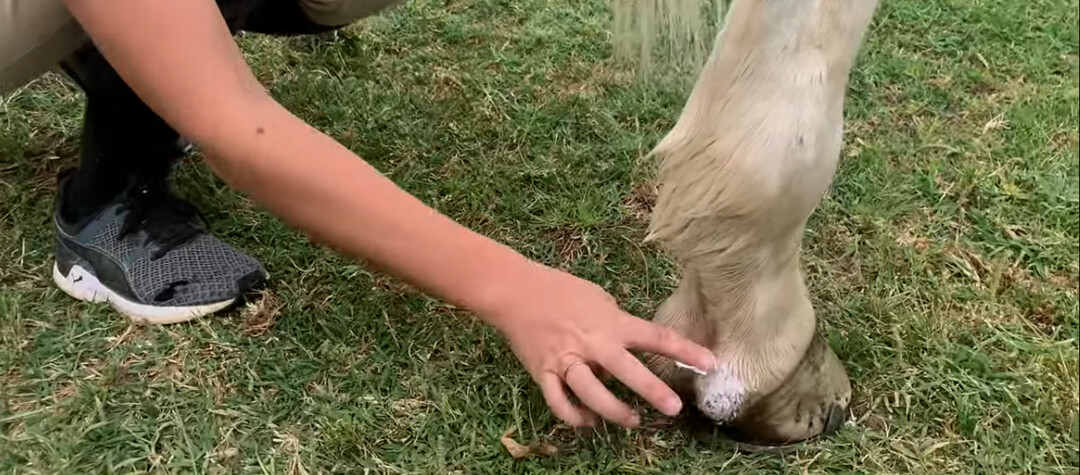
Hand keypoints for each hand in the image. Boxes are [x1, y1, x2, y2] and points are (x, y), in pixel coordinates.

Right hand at [489, 263, 715, 427]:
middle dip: (651, 390)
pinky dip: (574, 416)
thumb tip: (628, 343)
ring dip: (613, 410)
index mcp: (611, 323)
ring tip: (632, 421)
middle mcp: (593, 343)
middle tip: (673, 408)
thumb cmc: (560, 290)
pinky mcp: (544, 372)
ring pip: (591, 392)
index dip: (684, 350)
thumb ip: (616, 322)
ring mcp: (567, 359)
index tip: (709, 363)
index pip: (655, 337)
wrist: (516, 292)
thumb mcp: (598, 298)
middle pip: (627, 369)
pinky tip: (588, 422)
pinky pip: (559, 401)